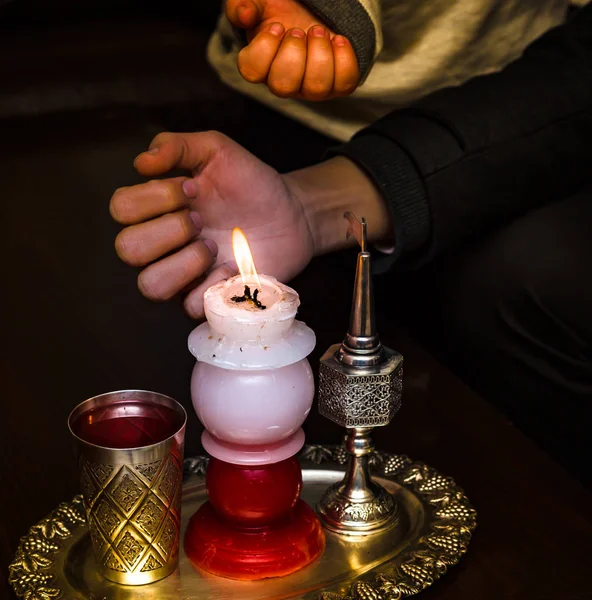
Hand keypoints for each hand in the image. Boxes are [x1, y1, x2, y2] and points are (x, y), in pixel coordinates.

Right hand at [110, 132, 314, 318]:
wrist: (292, 215)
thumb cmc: (251, 184)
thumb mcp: (215, 151)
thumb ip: (176, 146)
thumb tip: (142, 162)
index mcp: (157, 209)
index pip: (121, 209)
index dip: (155, 197)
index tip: (194, 187)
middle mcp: (163, 245)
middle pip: (127, 249)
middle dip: (169, 228)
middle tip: (202, 218)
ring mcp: (183, 276)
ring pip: (150, 286)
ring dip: (184, 262)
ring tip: (212, 246)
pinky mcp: (208, 298)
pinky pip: (190, 305)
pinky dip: (213, 284)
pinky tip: (233, 266)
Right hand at [226, 0, 358, 100]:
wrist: (310, 11)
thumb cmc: (279, 10)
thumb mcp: (257, 2)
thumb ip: (241, 5)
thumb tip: (244, 15)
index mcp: (260, 65)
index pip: (252, 72)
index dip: (265, 47)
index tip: (277, 26)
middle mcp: (284, 83)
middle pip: (283, 87)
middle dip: (294, 52)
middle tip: (299, 30)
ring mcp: (310, 88)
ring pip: (316, 88)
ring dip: (320, 55)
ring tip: (318, 30)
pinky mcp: (336, 84)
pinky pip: (344, 83)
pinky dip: (344, 59)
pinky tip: (337, 39)